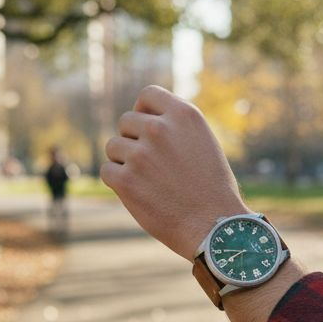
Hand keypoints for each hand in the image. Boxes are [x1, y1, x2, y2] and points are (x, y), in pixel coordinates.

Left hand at [102, 86, 248, 258]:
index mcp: (184, 115)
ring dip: (124, 161)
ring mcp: (141, 154)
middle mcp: (160, 129)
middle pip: (126, 121)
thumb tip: (142, 118)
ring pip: (114, 146)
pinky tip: (138, 193)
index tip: (147, 128)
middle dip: (133, 140)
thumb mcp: (203, 142)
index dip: (144, 110)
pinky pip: (108, 171)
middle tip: (151, 164)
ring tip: (148, 180)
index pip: (148, 94)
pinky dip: (118, 182)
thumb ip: (175, 126)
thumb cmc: (211, 188)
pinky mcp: (126, 181)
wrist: (215, 227)